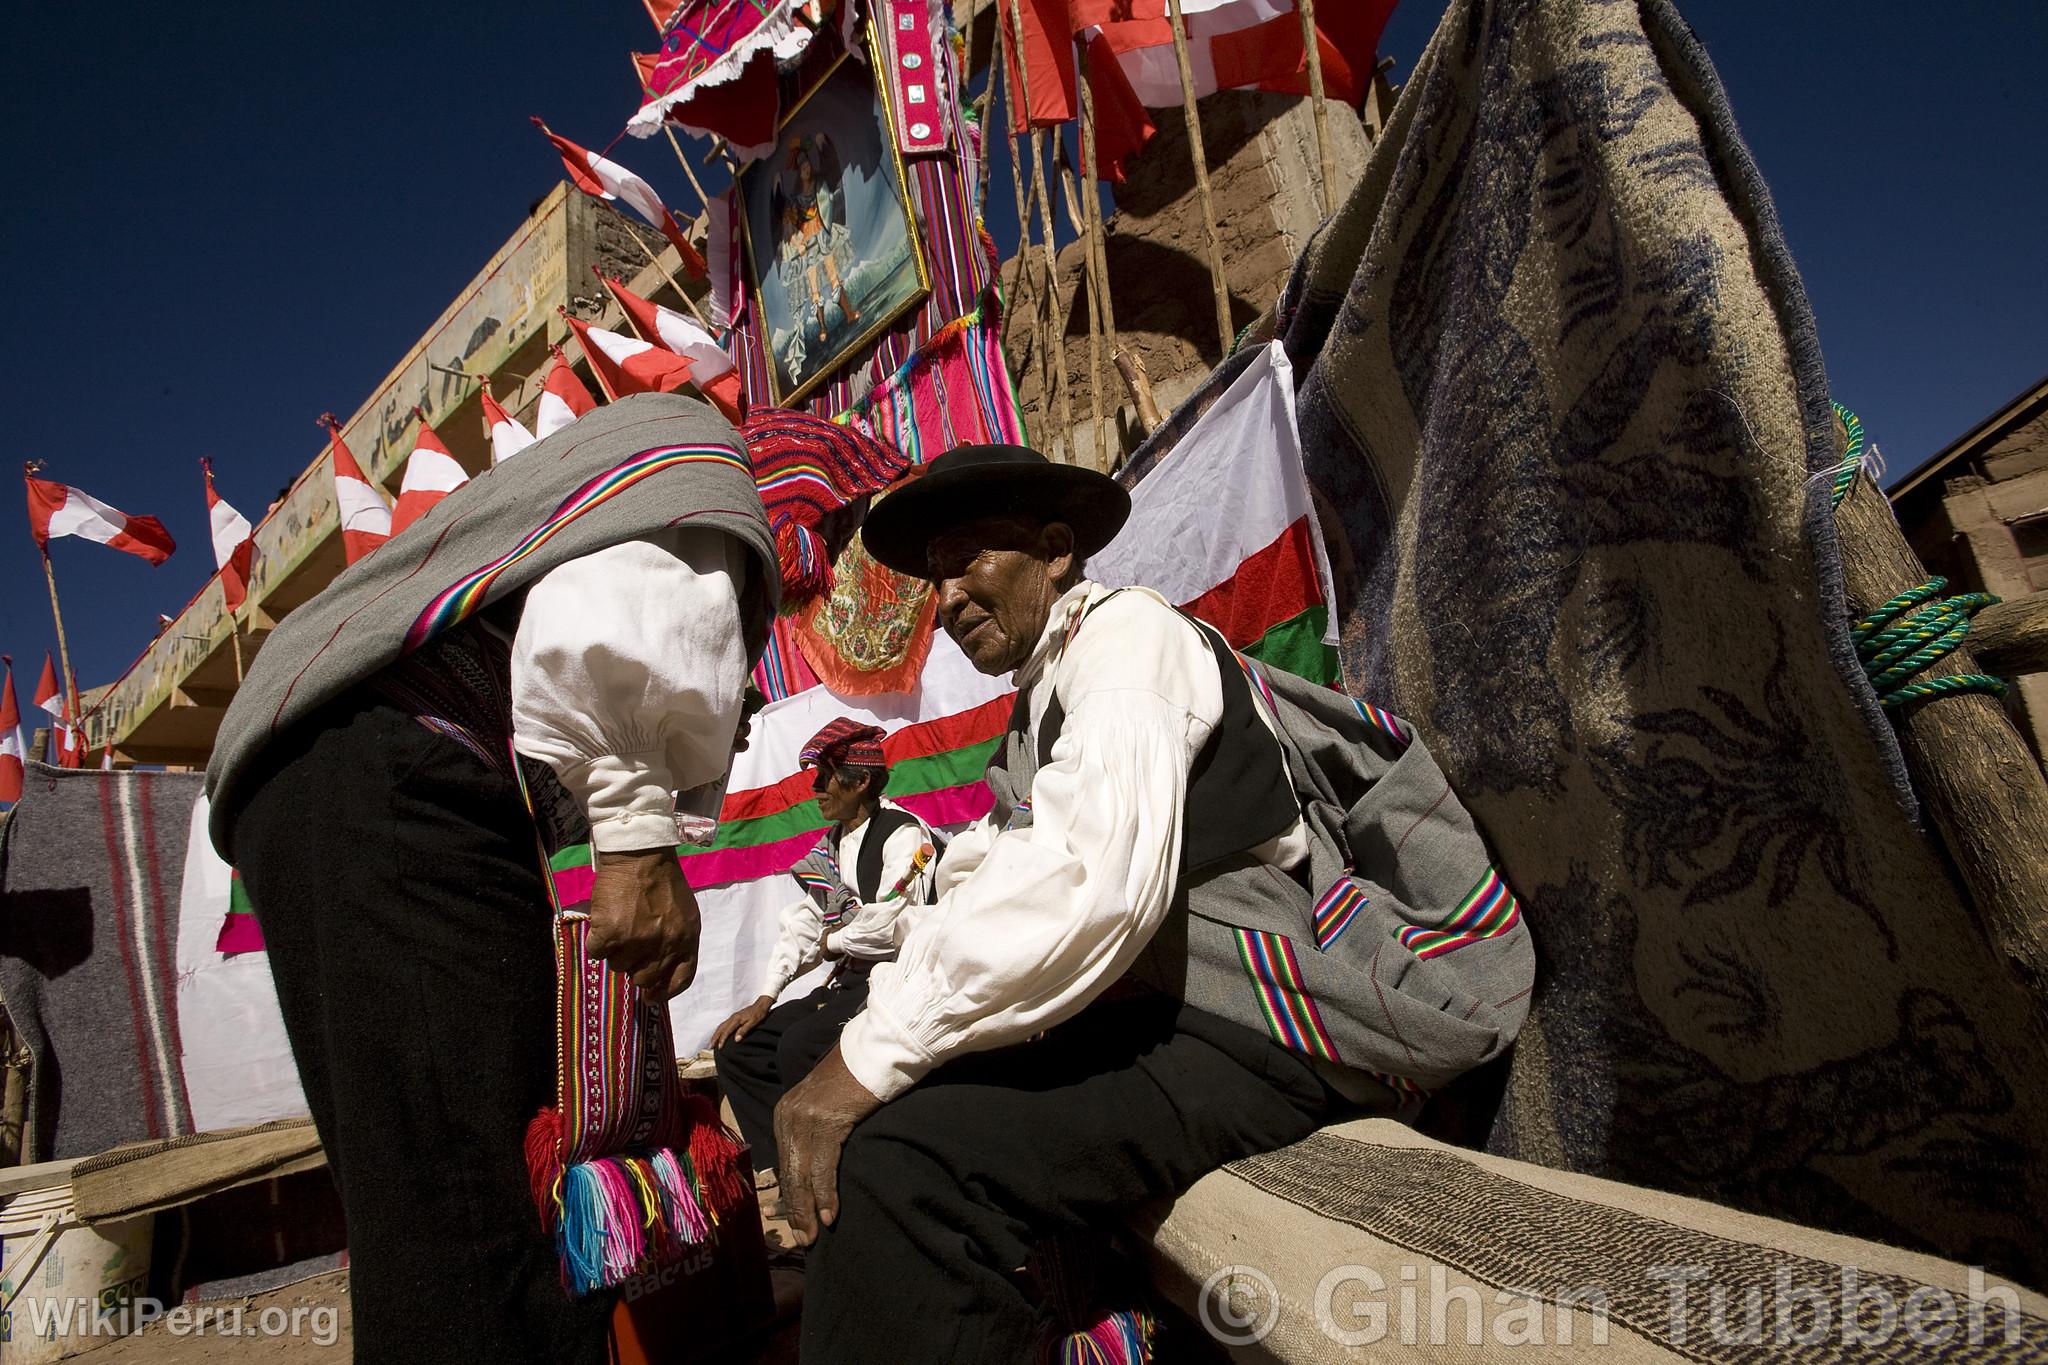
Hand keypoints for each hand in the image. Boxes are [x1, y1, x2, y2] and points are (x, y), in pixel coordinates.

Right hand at [586, 848, 699, 997]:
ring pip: (618, 966)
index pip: (680, 980)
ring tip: (621, 924)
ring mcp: (637, 941)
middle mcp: (665, 945)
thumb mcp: (685, 913)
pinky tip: (605, 922)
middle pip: (644, 979)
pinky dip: (597, 941)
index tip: (650, 996)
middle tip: (629, 948)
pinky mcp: (611, 934)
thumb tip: (660, 971)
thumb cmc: (663, 882)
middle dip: (635, 967)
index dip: (663, 993)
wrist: (641, 854)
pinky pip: (597, 953)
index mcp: (687, 939)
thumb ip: (678, 942)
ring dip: (616, 950)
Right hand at [711, 995, 775, 1048]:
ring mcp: (733, 1017)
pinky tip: (720, 1034)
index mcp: (736, 1020)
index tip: (720, 1048)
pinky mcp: (734, 1017)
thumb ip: (744, 1030)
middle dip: (715, 1037)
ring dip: (716, 1034)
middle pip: (720, 1028)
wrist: (761, 1004)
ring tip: (712, 1042)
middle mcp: (733, 1018)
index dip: (722, 1040)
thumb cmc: (759, 1014)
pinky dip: (720, 1030)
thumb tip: (736, 1040)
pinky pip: (724, 1024)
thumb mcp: (754, 1023)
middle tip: (710, 1046)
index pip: (726, 1031)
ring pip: (721, 1026)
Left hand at [773, 1045, 881, 1244]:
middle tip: (803, 1238)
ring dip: (808, 1209)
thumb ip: (815, 1129)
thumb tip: (816, 1162)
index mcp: (785, 1113)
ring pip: (802, 1174)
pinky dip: (825, 1194)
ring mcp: (805, 1119)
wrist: (872, 1051)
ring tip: (813, 1235)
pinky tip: (829, 1214)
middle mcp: (788, 1116)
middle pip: (790, 1172)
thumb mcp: (825, 1104)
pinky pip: (823, 1167)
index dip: (789, 1195)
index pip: (785, 1163)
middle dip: (795, 1209)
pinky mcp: (827, 1122)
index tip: (792, 1221)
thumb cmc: (855, 1077)